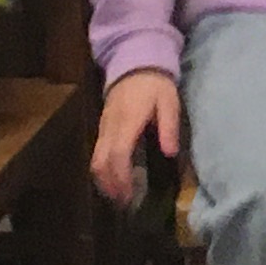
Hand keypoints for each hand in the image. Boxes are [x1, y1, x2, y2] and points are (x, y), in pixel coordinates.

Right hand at [92, 71, 182, 207]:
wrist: (134, 61)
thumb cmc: (154, 84)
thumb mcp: (169, 102)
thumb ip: (168, 126)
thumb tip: (170, 153)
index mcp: (127, 121)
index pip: (118, 155)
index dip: (122, 177)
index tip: (129, 195)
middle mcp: (110, 127)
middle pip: (100, 162)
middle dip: (109, 185)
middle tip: (123, 203)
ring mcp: (103, 126)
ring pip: (95, 159)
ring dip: (104, 180)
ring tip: (118, 195)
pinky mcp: (102, 126)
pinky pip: (97, 152)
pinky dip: (102, 169)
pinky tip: (114, 178)